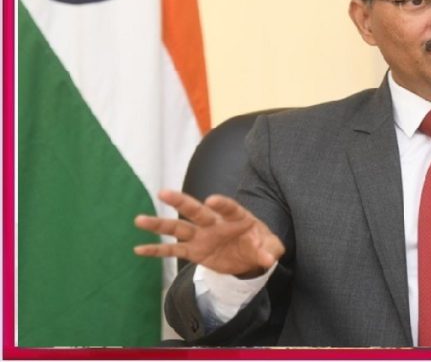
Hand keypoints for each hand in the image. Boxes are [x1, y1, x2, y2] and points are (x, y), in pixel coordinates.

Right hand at [134, 190, 284, 277]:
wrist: (248, 256)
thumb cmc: (260, 244)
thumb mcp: (270, 247)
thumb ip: (270, 250)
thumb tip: (269, 258)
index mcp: (236, 217)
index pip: (229, 207)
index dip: (221, 204)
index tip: (212, 199)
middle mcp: (215, 223)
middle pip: (196, 211)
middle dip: (181, 202)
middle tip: (164, 192)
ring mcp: (202, 236)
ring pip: (178, 227)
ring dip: (160, 224)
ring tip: (139, 219)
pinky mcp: (194, 251)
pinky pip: (173, 250)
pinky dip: (157, 249)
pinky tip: (139, 248)